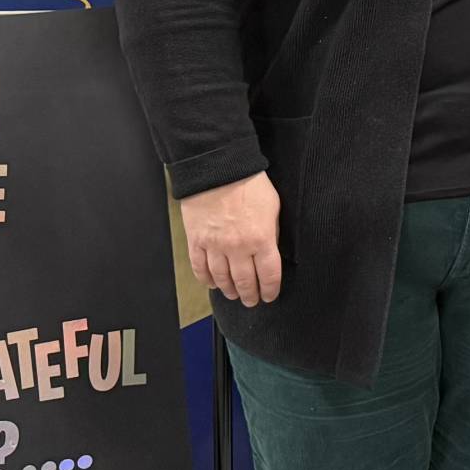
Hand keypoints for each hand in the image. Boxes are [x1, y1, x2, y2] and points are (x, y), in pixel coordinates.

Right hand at [179, 171, 282, 307]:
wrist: (219, 168)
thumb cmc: (250, 183)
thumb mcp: (273, 208)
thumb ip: (272, 233)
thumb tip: (271, 251)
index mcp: (261, 239)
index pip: (269, 276)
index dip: (270, 290)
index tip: (270, 296)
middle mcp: (238, 247)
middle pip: (245, 282)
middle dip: (250, 296)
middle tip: (252, 301)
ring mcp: (215, 246)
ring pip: (222, 279)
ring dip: (229, 290)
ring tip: (234, 294)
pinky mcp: (196, 241)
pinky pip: (200, 268)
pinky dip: (206, 280)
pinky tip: (213, 284)